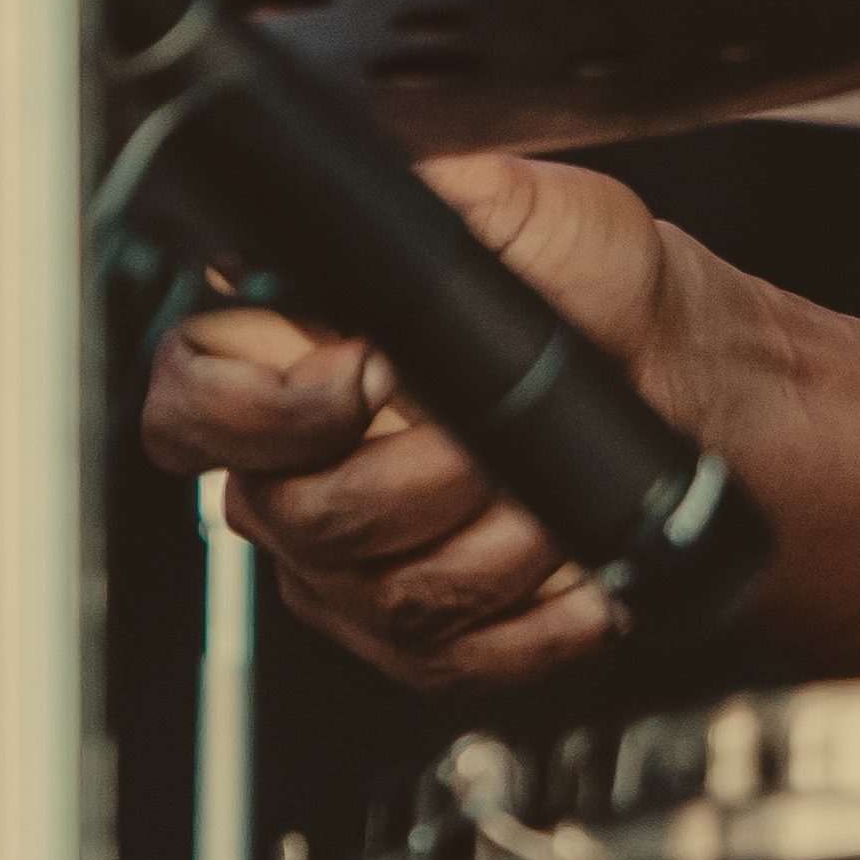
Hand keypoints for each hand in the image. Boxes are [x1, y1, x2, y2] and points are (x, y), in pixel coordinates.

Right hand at [139, 148, 680, 691]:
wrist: (672, 367)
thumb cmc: (583, 280)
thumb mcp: (513, 205)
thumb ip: (424, 198)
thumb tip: (364, 208)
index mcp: (279, 360)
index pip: (187, 409)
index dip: (261, 411)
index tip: (368, 373)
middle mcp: (293, 474)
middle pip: (299, 517)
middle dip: (423, 477)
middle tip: (498, 441)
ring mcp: (349, 568)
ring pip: (389, 597)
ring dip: (494, 551)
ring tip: (554, 501)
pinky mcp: (421, 639)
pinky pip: (452, 661)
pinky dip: (533, 625)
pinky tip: (584, 579)